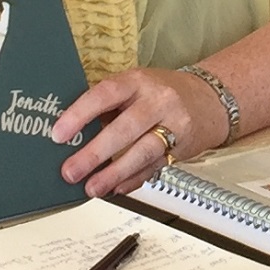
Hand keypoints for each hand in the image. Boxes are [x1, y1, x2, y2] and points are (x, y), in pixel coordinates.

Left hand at [56, 67, 226, 196]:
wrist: (210, 100)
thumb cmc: (163, 93)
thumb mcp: (135, 86)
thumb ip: (108, 106)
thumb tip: (71, 135)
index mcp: (138, 81)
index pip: (106, 94)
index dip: (80, 114)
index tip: (59, 134)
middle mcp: (158, 101)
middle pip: (125, 128)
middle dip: (95, 153)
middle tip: (71, 171)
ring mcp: (173, 125)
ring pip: (142, 152)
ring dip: (114, 173)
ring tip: (92, 187)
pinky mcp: (181, 149)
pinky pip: (154, 168)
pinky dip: (133, 180)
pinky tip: (116, 188)